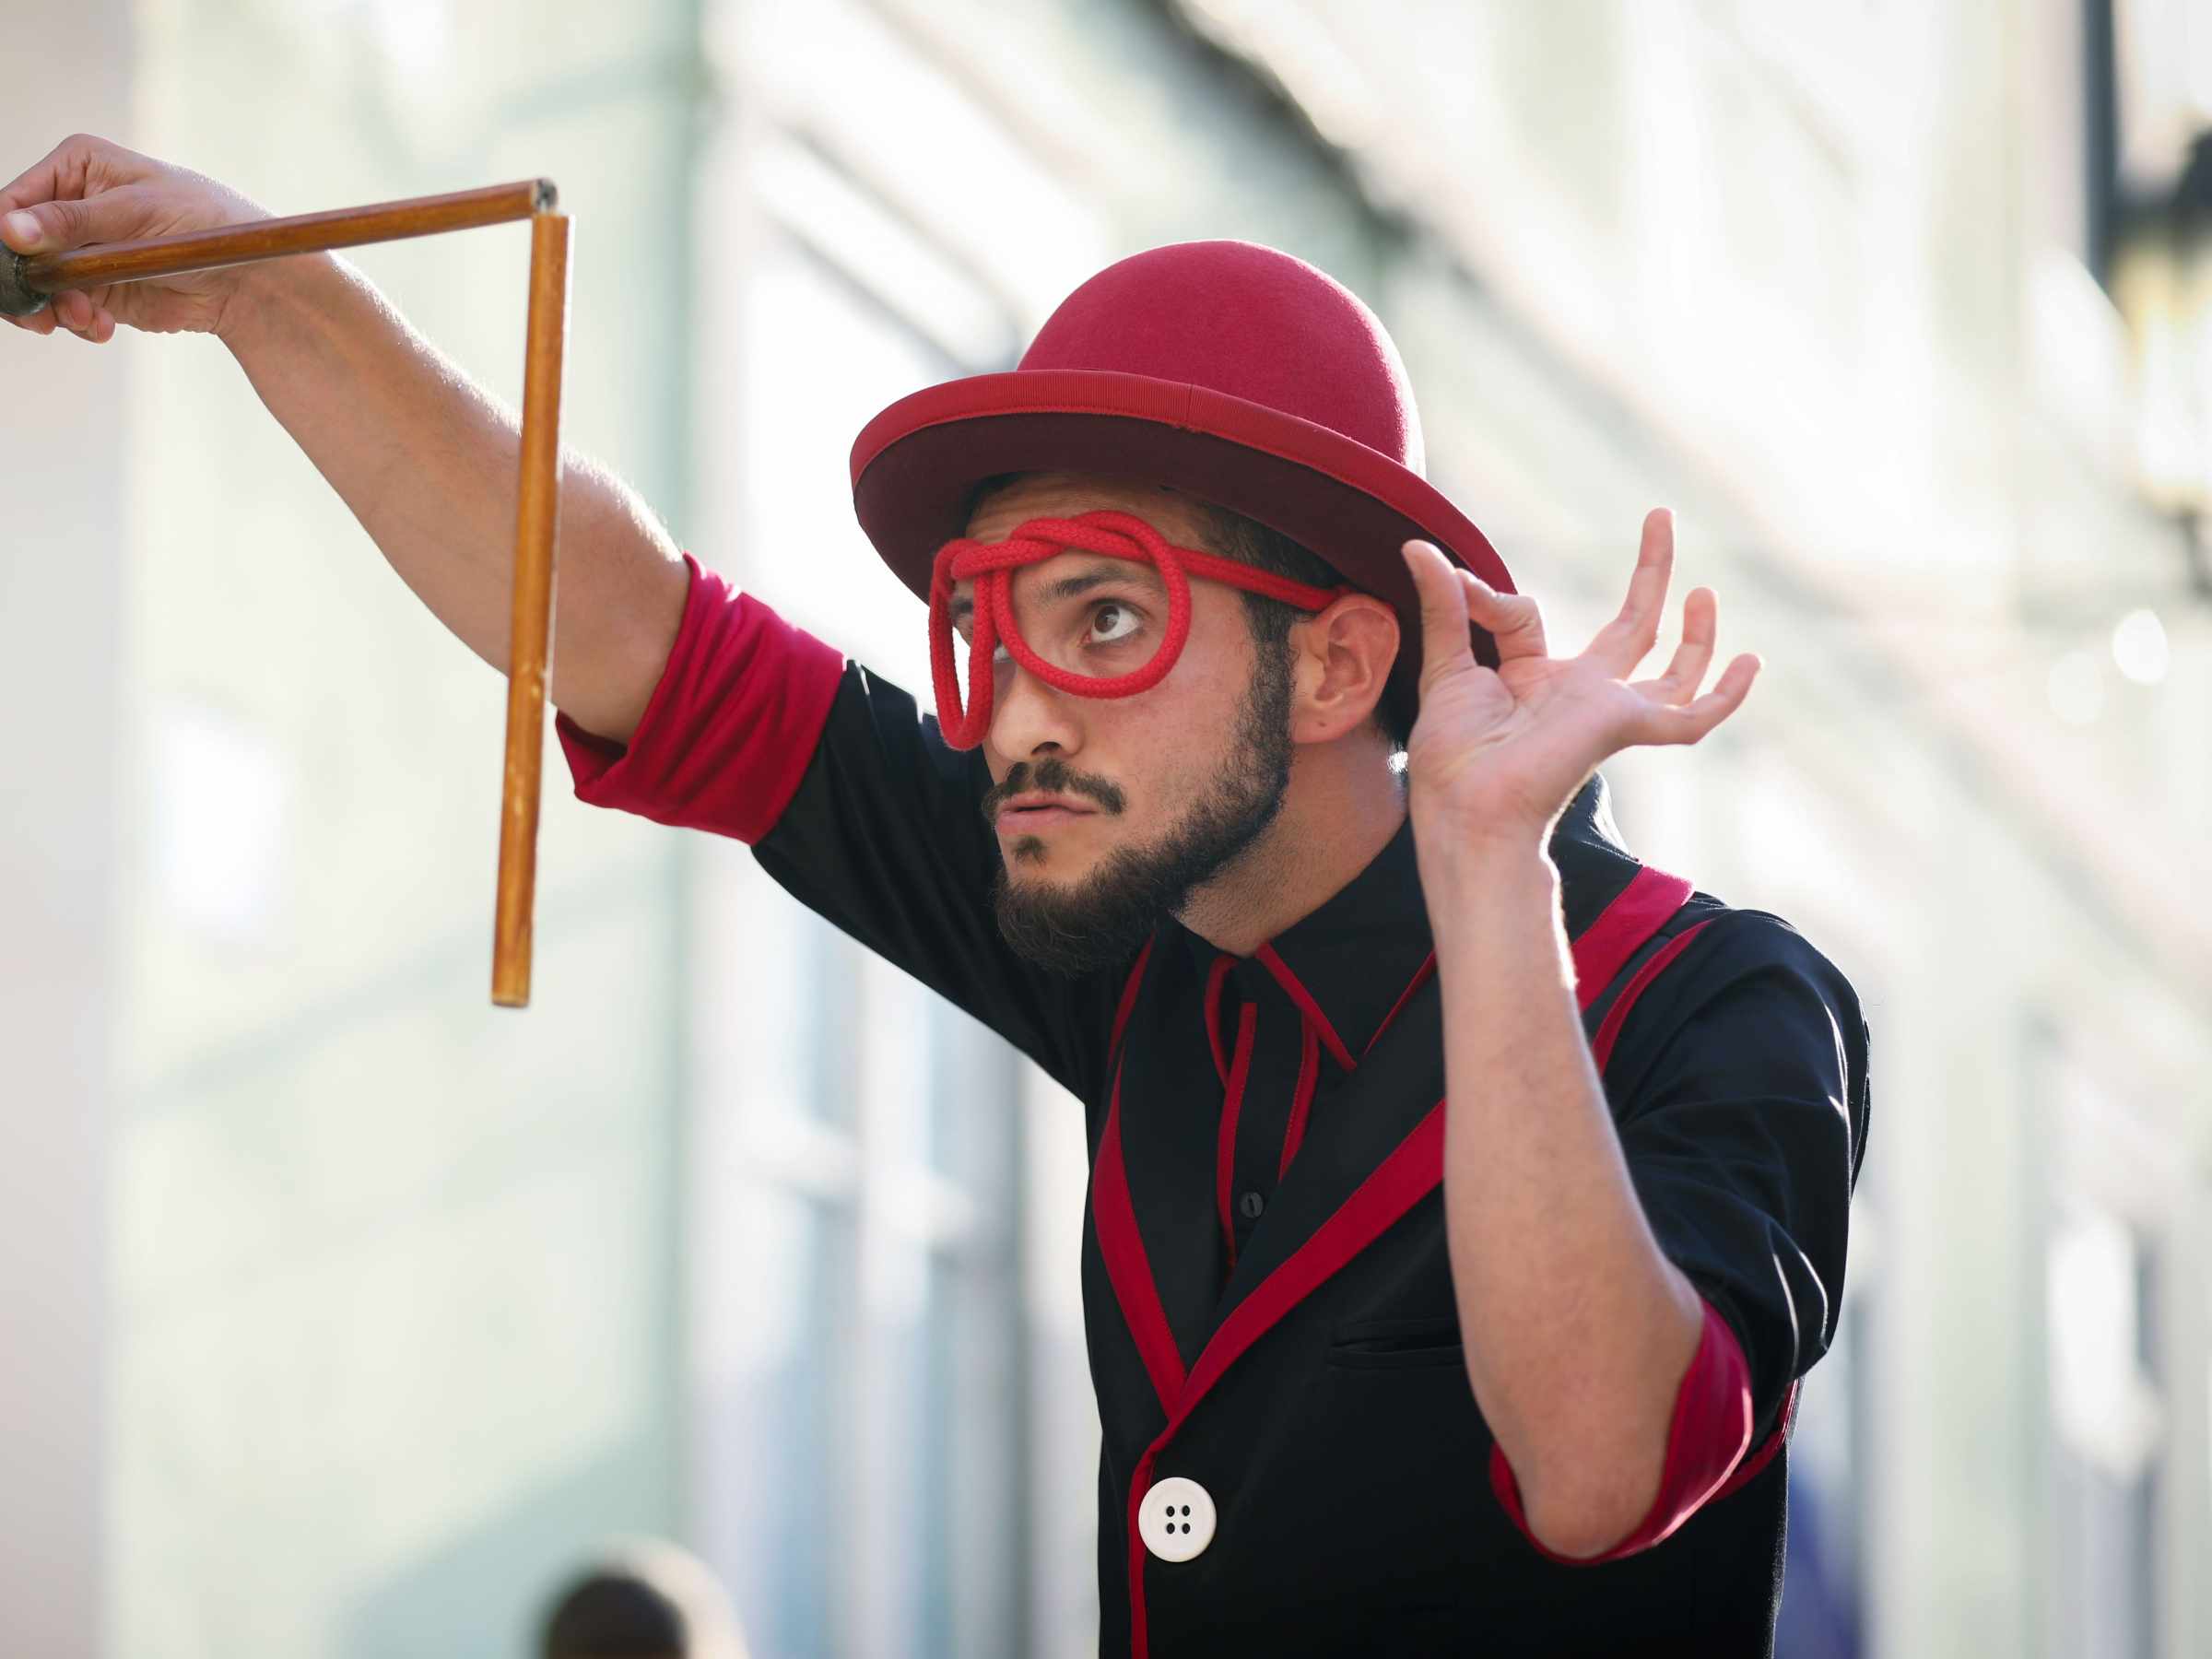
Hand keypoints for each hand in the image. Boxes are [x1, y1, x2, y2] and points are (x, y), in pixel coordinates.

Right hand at [1, 132, 271, 343]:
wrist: (250, 277)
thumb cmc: (205, 222)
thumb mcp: (136, 212)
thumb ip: (72, 223)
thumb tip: (11, 230)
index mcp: (75, 167)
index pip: (13, 201)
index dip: (5, 237)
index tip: (14, 268)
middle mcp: (70, 206)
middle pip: (17, 247)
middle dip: (26, 282)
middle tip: (39, 313)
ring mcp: (82, 251)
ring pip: (38, 284)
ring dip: (54, 308)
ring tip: (85, 319)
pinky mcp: (98, 289)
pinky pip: (67, 310)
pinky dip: (78, 322)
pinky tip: (102, 327)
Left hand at [1399, 509, 1759, 844]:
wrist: (1467, 807)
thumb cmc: (1452, 756)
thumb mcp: (1447, 664)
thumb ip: (1447, 606)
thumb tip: (1417, 546)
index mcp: (1534, 680)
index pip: (1526, 616)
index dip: (1486, 597)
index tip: (1458, 587)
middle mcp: (1579, 693)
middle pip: (1632, 627)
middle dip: (1651, 572)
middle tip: (1661, 516)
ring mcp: (1609, 710)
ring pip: (1672, 670)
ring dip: (1696, 632)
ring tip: (1705, 588)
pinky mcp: (1628, 726)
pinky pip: (1692, 718)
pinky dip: (1724, 696)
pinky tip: (1749, 663)